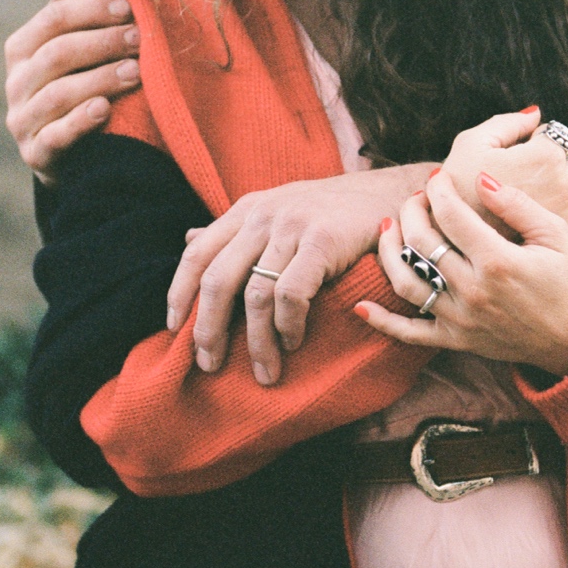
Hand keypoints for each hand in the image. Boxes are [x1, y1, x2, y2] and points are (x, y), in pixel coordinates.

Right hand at [4, 0, 141, 184]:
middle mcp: (15, 83)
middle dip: (102, 43)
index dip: (90, 10)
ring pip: (59, 94)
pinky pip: (56, 136)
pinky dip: (80, 122)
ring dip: (100, 79)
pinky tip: (104, 109)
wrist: (63, 155)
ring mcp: (22, 120)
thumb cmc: (70, 88)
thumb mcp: (68, 47)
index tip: (128, 7)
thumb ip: (72, 7)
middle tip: (139, 38)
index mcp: (21, 48)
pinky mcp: (36, 154)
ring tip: (136, 71)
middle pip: (57, 54)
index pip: (52, 18)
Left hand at [171, 163, 435, 384]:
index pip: (197, 254)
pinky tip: (295, 341)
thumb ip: (235, 230)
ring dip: (256, 342)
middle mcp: (263, 215)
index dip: (179, 293)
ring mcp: (292, 226)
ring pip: (255, 295)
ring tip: (265, 371)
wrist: (395, 195)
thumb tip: (188, 240)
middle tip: (209, 364)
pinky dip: (288, 325)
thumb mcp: (278, 211)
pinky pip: (292, 294)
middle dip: (208, 329)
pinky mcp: (323, 241)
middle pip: (217, 280)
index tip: (172, 330)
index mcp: (247, 210)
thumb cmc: (335, 213)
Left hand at [356, 169, 567, 375]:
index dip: (438, 189)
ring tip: (388, 226)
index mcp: (498, 261)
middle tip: (416, 197)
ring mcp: (460, 318)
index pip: (451, 214)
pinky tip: (360, 306)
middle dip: (412, 211)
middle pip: (422, 242)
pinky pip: (410, 334)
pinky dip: (383, 323)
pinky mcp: (455, 340)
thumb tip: (480, 177)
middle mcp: (473, 290)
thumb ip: (517, 206)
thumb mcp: (556, 236)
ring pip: (406, 282)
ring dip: (389, 251)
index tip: (438, 176)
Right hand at [441, 108, 567, 260]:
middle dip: (567, 153)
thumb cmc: (452, 191)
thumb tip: (536, 115)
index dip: (531, 140)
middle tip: (542, 165)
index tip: (511, 155)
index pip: (553, 134)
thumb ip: (505, 123)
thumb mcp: (468, 144)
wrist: (445, 245)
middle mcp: (567, 186)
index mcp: (544, 156)